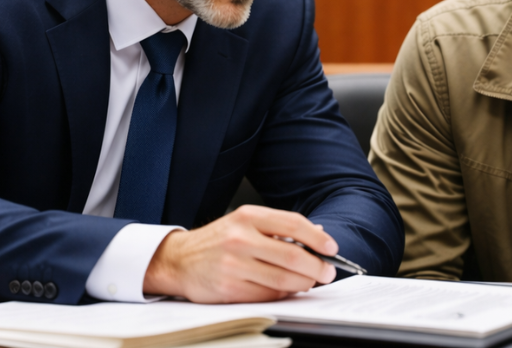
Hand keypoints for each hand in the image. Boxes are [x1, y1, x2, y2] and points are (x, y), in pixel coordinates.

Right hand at [142, 205, 338, 302]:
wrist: (179, 259)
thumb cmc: (217, 241)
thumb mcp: (245, 223)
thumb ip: (280, 227)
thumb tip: (318, 233)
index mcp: (248, 216)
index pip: (293, 224)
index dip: (317, 239)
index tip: (332, 248)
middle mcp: (240, 238)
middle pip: (292, 257)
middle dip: (317, 267)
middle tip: (327, 272)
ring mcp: (233, 265)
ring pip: (283, 279)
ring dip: (304, 283)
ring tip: (310, 282)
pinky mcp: (229, 288)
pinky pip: (267, 295)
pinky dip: (283, 294)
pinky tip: (286, 289)